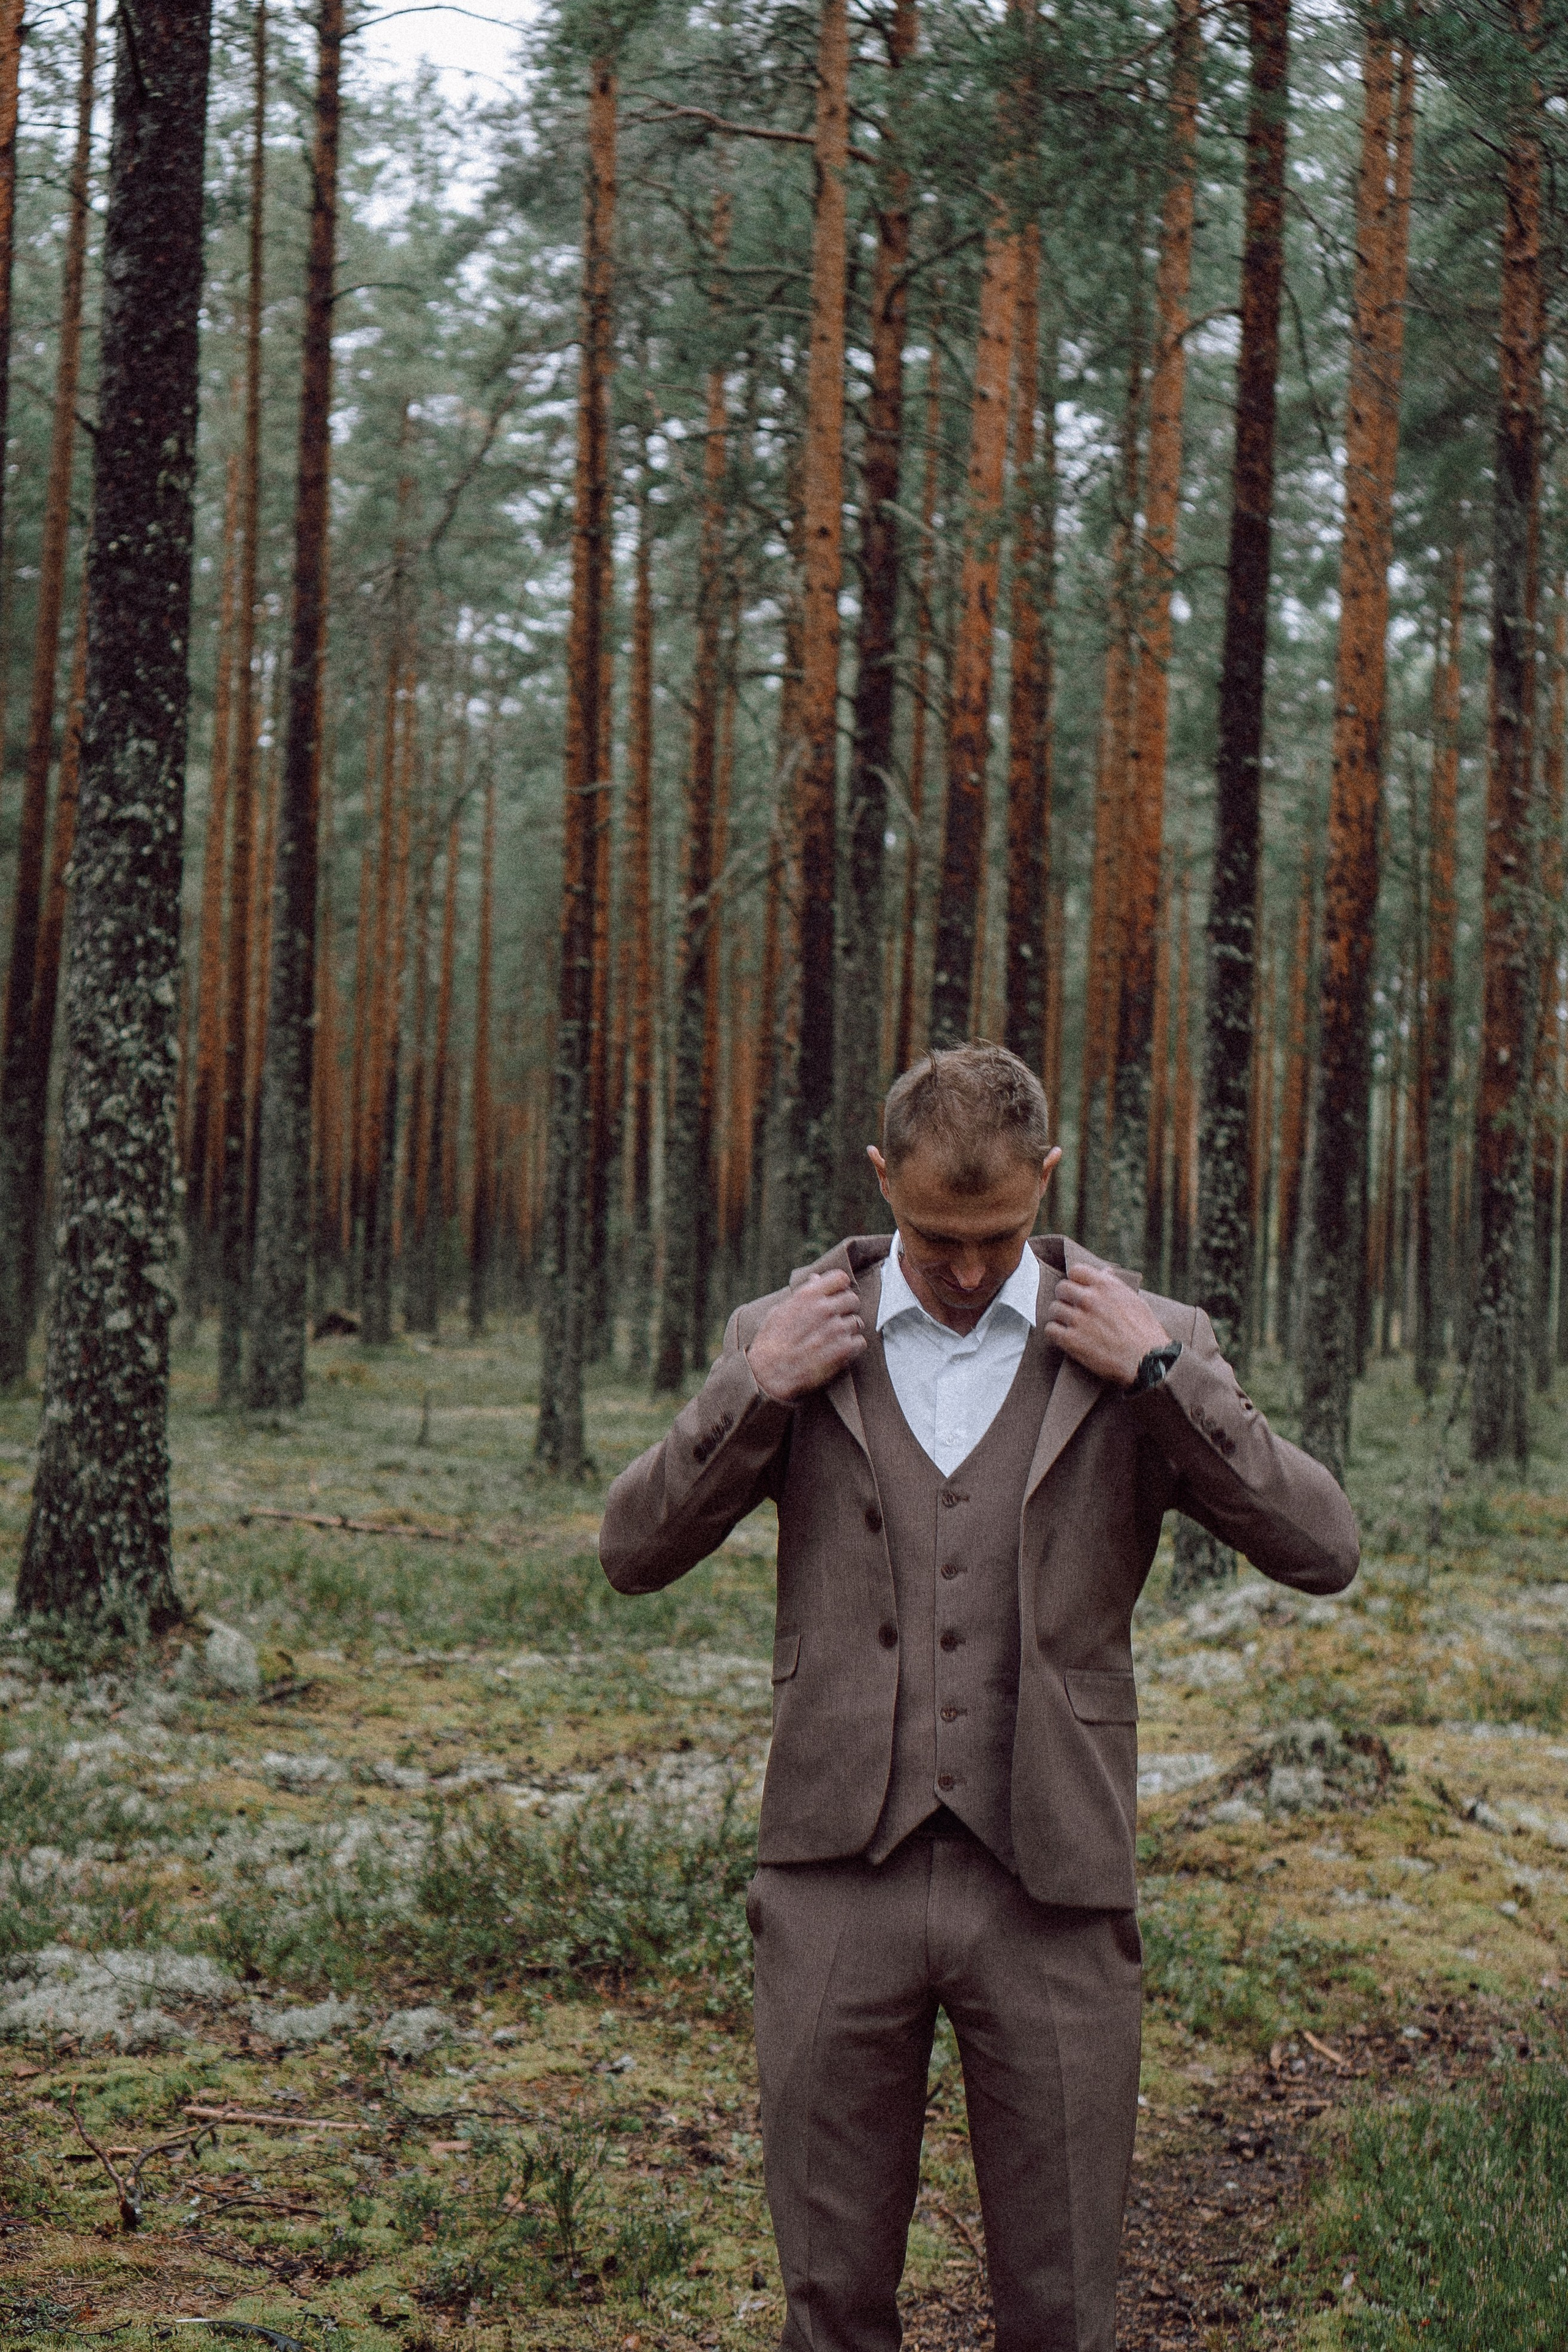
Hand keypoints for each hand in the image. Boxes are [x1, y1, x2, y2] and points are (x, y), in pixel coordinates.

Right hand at [747, 1271, 866, 1403]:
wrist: (770, 1374)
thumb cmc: (770, 1342)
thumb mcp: (780, 1310)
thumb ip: (803, 1294)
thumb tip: (816, 1279)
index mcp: (808, 1295)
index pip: (840, 1278)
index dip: (840, 1287)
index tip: (836, 1295)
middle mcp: (824, 1309)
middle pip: (853, 1299)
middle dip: (847, 1309)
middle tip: (838, 1319)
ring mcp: (836, 1329)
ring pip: (857, 1322)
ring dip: (849, 1330)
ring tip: (834, 1339)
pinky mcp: (844, 1350)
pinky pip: (860, 1342)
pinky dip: (853, 1347)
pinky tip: (839, 1351)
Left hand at [1043, 1265, 1171, 1388]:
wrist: (1147, 1361)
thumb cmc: (1145, 1332)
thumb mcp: (1134, 1300)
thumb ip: (1115, 1285)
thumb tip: (1104, 1272)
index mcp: (1106, 1286)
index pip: (1076, 1271)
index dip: (1075, 1280)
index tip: (1078, 1289)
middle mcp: (1089, 1299)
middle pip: (1061, 1288)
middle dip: (1065, 1297)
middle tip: (1072, 1308)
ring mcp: (1079, 1319)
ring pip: (1053, 1309)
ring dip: (1060, 1316)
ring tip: (1069, 1325)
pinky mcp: (1071, 1341)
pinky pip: (1050, 1329)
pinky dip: (1055, 1333)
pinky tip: (1065, 1337)